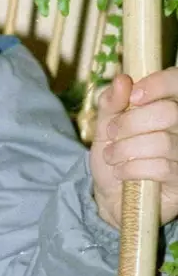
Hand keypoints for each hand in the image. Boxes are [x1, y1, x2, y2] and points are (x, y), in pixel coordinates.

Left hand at [89, 69, 177, 227]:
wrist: (112, 196)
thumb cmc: (114, 154)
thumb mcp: (105, 125)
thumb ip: (111, 102)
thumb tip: (122, 80)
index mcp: (167, 106)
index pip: (177, 82)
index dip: (159, 84)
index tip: (133, 96)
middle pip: (168, 113)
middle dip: (131, 123)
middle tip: (112, 133)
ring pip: (161, 142)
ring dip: (126, 149)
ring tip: (112, 156)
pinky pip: (161, 167)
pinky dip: (132, 168)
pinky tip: (121, 172)